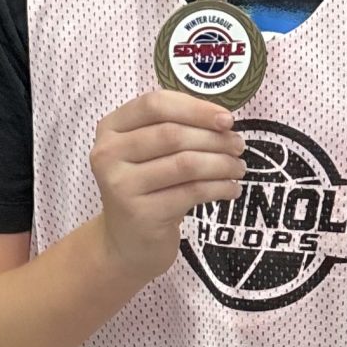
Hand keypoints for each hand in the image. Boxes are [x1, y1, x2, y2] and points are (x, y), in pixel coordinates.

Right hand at [92, 90, 246, 281]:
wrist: (127, 242)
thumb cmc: (147, 189)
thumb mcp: (150, 153)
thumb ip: (176, 128)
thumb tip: (223, 120)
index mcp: (110, 128)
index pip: (155, 104)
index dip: (195, 108)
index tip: (227, 119)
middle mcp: (108, 153)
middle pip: (172, 134)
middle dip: (214, 138)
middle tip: (239, 146)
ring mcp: (121, 185)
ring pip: (186, 163)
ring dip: (221, 163)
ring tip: (239, 168)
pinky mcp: (141, 213)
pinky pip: (191, 192)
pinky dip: (219, 188)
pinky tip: (231, 189)